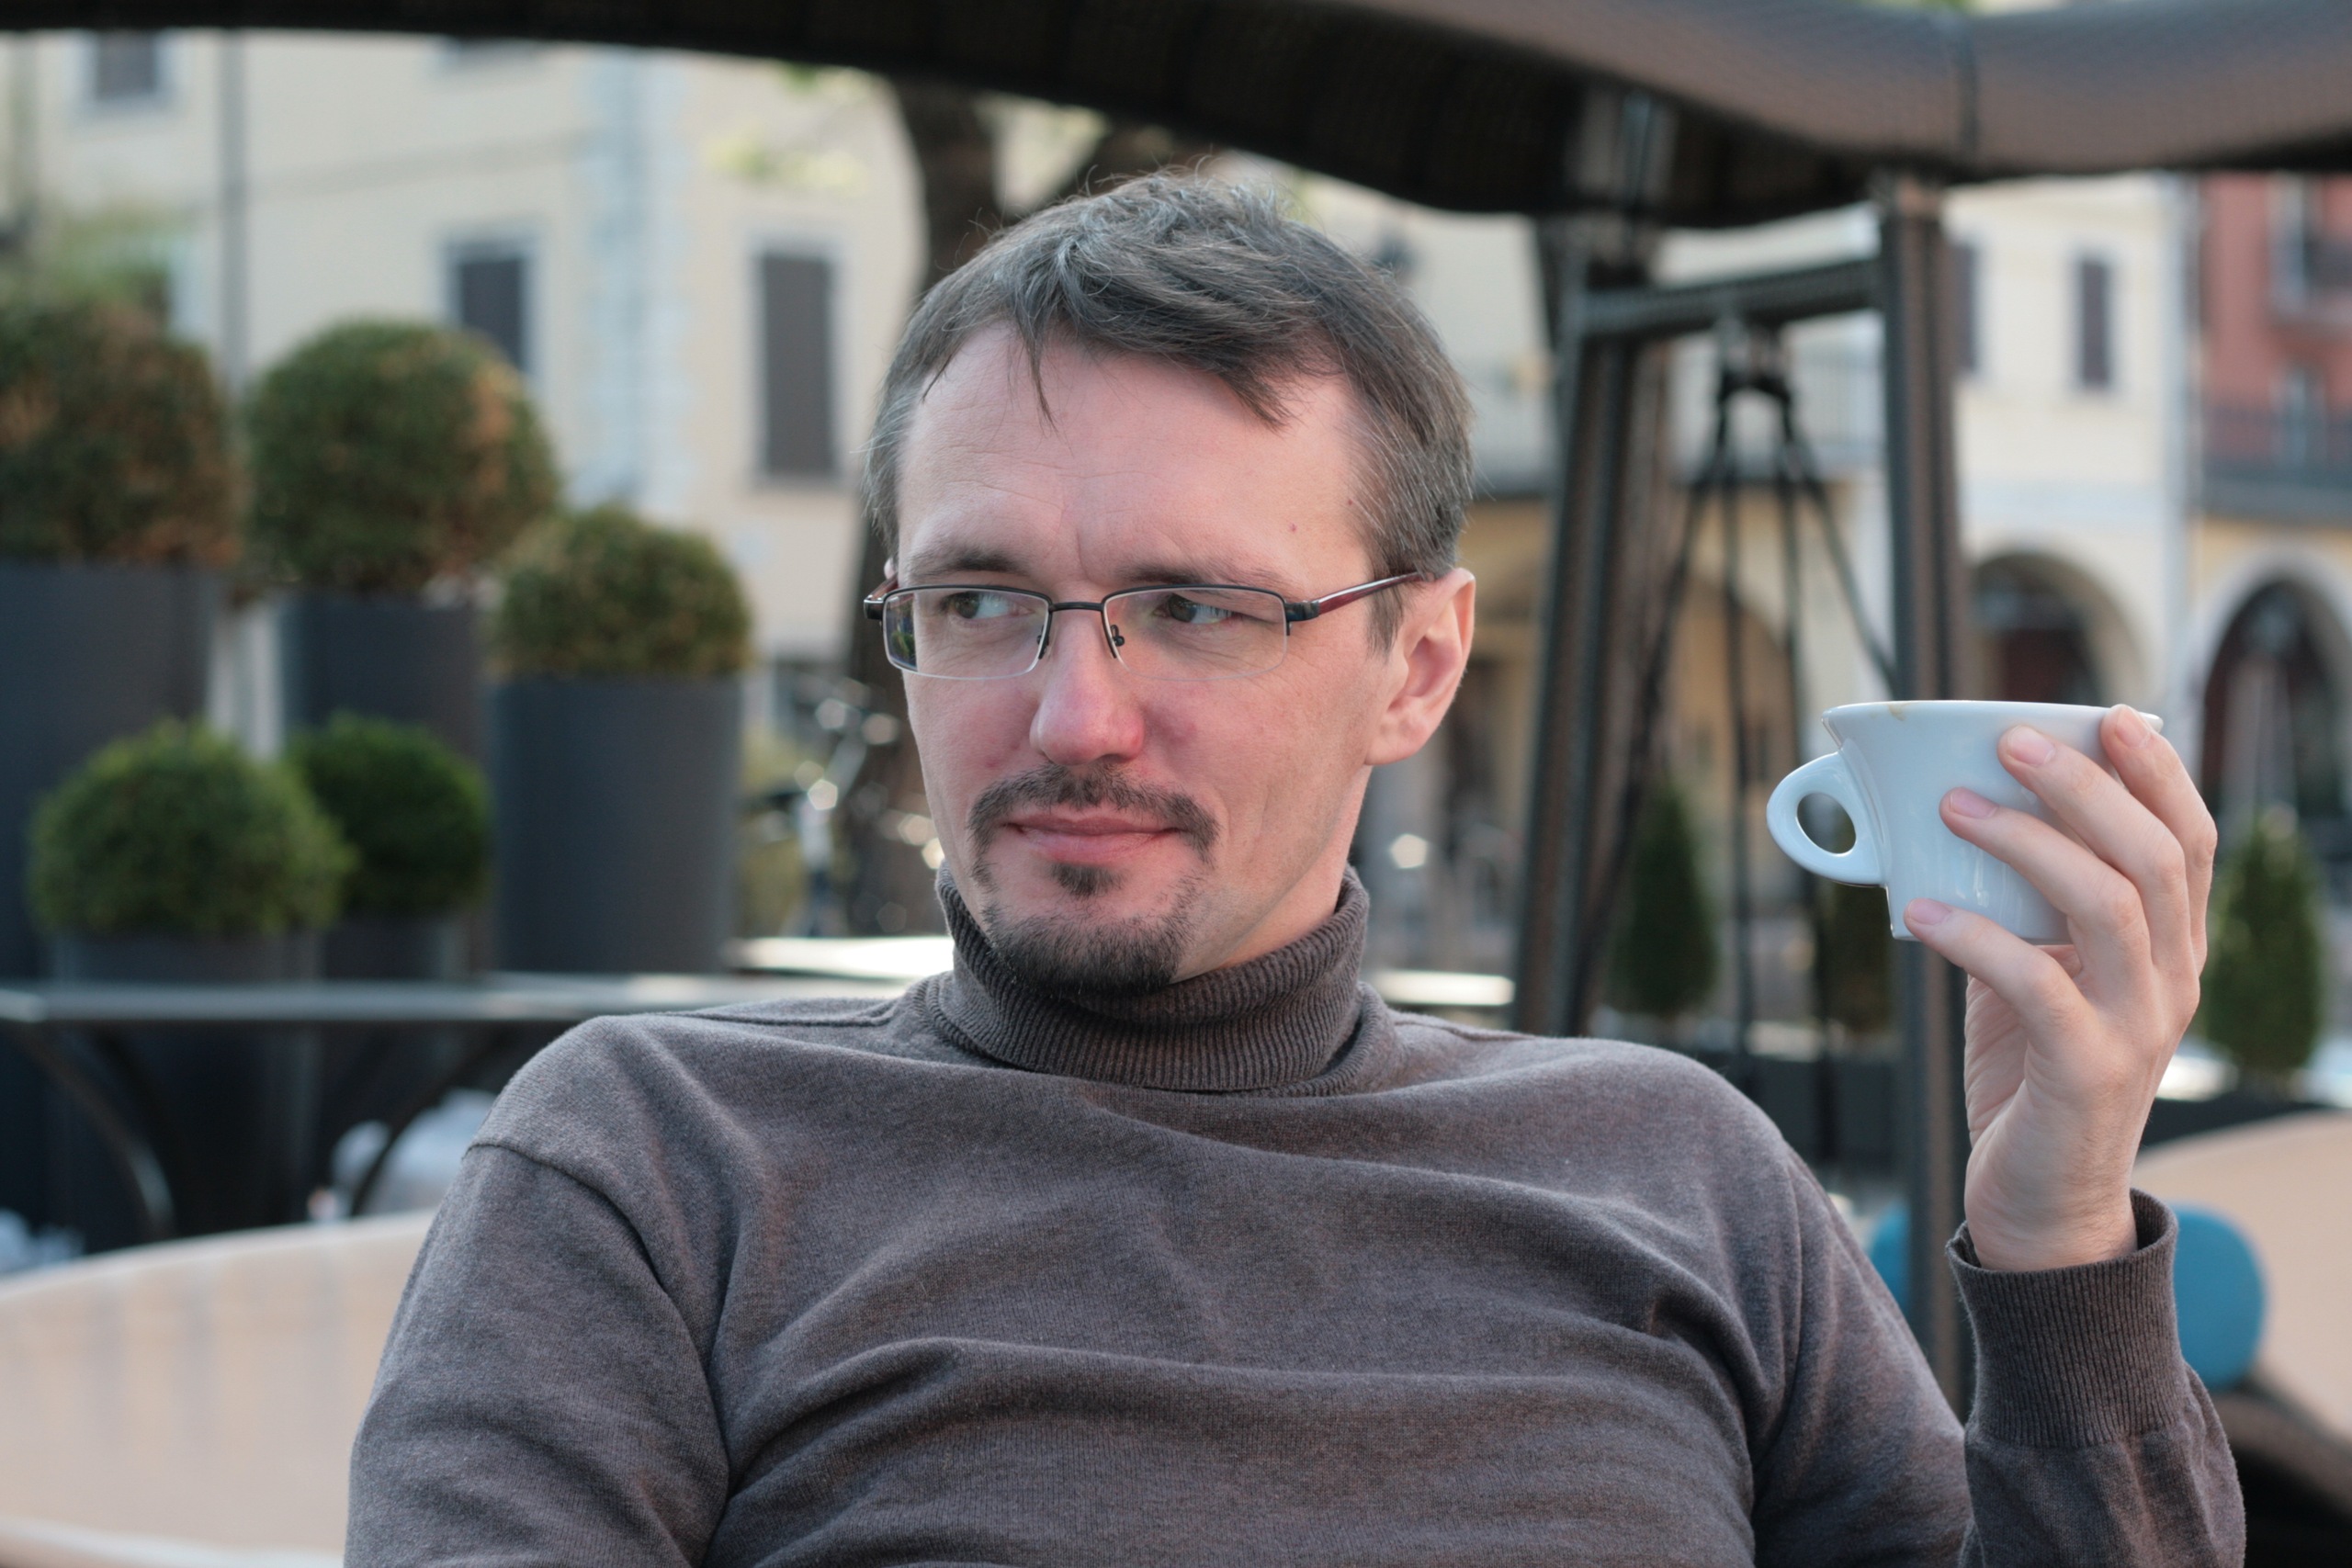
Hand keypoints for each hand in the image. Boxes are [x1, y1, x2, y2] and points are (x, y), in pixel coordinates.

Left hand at [1903, 705, 2216, 1271]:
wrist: (2043, 1202)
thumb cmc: (2033, 1074)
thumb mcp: (2033, 975)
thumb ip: (2020, 909)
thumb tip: (1957, 818)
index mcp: (2171, 950)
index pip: (2190, 843)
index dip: (2159, 773)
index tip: (2109, 713)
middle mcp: (2173, 982)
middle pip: (2155, 859)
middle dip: (2086, 787)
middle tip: (2012, 740)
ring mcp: (2139, 1028)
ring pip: (2110, 907)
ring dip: (2030, 844)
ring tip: (1956, 808)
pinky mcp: (2088, 1072)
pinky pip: (2036, 985)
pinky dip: (1976, 938)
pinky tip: (1920, 915)